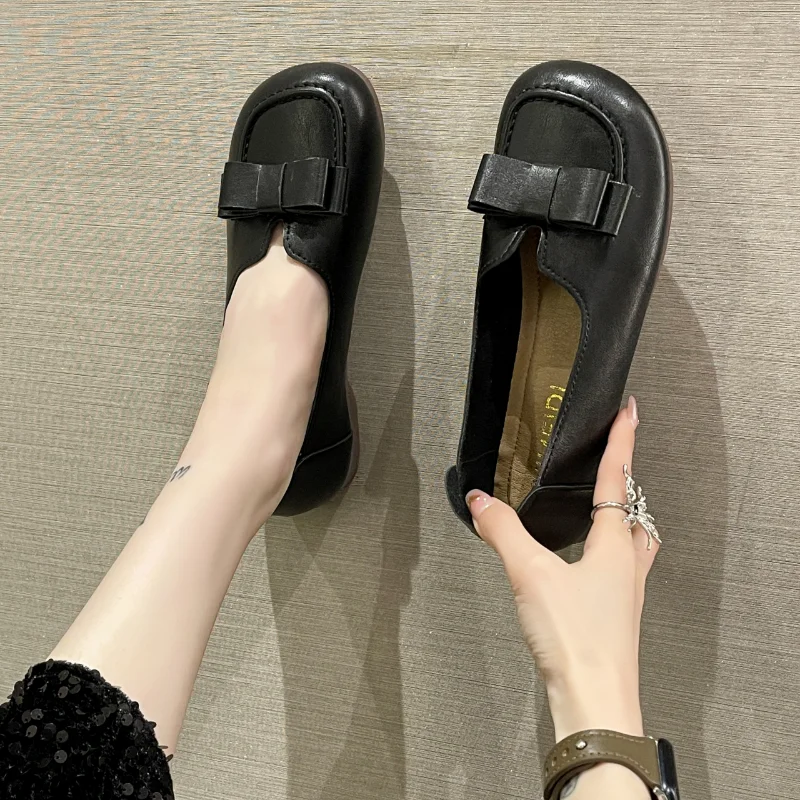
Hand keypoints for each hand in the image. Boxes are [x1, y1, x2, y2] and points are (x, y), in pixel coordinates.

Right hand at [466, 398, 658, 740]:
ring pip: (632, 545)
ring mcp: (625, 595)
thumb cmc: (575, 639)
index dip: (622, 441)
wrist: (594, 701)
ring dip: (620, 522)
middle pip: (636, 514)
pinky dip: (605, 556)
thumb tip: (480, 500)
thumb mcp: (530, 575)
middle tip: (616, 465)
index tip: (630, 410)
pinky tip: (582, 568)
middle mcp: (628, 567)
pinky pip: (618, 573)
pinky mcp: (614, 619)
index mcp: (614, 546)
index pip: (619, 480)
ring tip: (601, 513)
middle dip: (628, 485)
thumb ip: (502, 532)